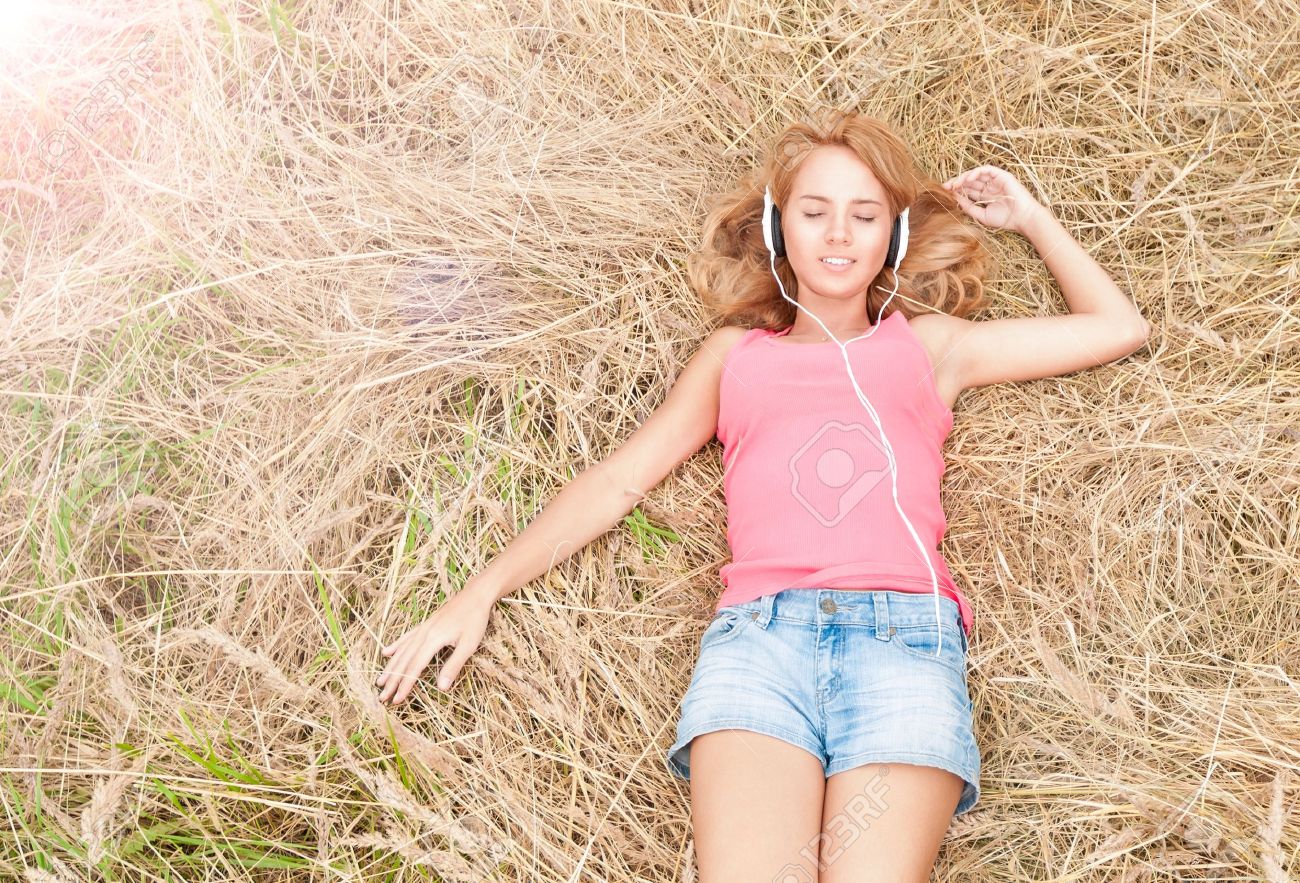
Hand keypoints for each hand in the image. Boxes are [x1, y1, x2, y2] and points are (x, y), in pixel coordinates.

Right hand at [376, 583, 495, 704]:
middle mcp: (423, 634)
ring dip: (390, 667)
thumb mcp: (468, 645)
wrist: (475, 595)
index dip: (405, 685)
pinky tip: (386, 652)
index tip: (396, 700)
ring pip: (402, 650)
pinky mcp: (426, 624)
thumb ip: (453, 666)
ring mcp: (423, 628)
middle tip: (382, 697)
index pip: (414, 668)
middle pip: (404, 661)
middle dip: (393, 680)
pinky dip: (395, 646)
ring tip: (380, 681)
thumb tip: (441, 688)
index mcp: (432, 640)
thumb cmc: (474, 620)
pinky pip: (406, 637)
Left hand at [942, 165, 1044, 234]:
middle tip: (946, 187)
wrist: (1023, 218)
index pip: (967, 190)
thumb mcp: (981, 215)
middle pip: (969, 181)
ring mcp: (995, 180)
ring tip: (955, 184)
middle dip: (957, 183)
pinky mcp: (1002, 175)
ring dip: (964, 177)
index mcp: (985, 196)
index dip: (956, 190)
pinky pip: (987, 170)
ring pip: (976, 174)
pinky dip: (977, 172)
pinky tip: (968, 179)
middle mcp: (989, 187)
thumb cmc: (1005, 219)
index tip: (944, 193)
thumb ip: (968, 207)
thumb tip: (954, 199)